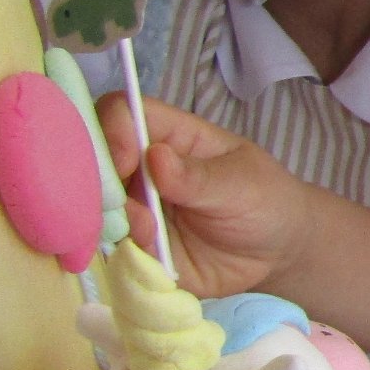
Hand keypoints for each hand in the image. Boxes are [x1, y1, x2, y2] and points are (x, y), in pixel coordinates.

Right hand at [96, 92, 313, 297]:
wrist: (276, 254)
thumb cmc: (264, 202)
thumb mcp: (241, 185)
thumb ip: (199, 177)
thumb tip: (156, 157)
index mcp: (169, 136)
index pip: (121, 113)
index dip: (112, 131)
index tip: (125, 163)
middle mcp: (141, 168)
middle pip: (93, 160)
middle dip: (100, 182)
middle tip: (130, 206)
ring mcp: (135, 207)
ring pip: (96, 206)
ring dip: (112, 220)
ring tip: (148, 233)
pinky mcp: (136, 245)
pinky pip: (110, 246)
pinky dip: (119, 250)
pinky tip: (147, 255)